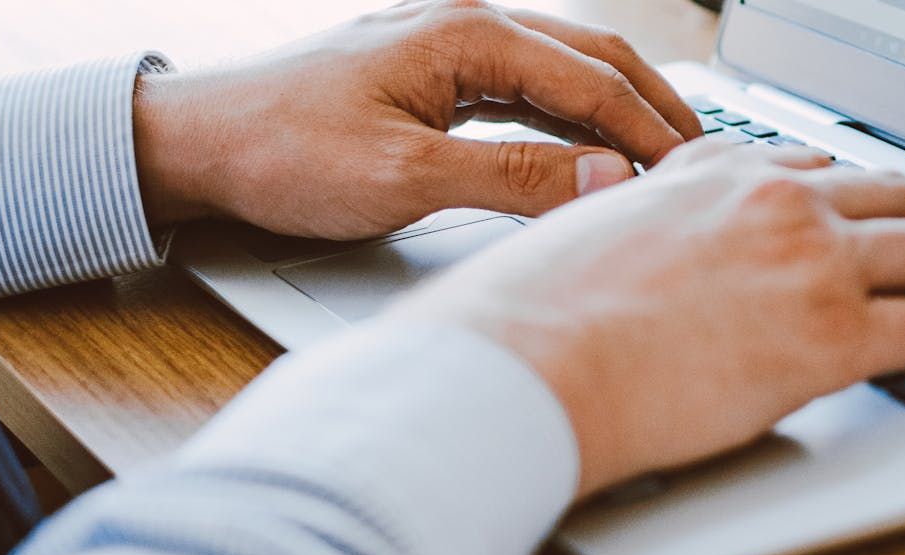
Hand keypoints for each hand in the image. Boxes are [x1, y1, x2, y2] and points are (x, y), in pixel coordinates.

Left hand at [133, 0, 700, 237]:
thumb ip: (513, 177)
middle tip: (702, 157)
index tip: (691, 176)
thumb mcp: (405, 176)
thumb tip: (607, 179)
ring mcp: (451, 47)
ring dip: (617, 113)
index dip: (650, 130)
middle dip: (654, 106)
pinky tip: (591, 153)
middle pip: (593, 57)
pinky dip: (571, 123)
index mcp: (466, 33)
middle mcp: (466, 24)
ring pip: (564, 72)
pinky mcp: (436, 76)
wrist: (203, 144)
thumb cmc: (285, 151)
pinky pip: (527, 93)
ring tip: (663, 157)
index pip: (592, 79)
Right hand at [388, 141, 904, 497]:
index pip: (814, 165)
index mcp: (709, 173)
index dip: (863, 188)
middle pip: (892, 192)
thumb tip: (615, 198)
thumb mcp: (578, 229)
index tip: (880, 206)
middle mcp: (770, 201)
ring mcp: (809, 261)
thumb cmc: (532, 312)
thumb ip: (620, 208)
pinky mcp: (831, 335)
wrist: (526, 363)